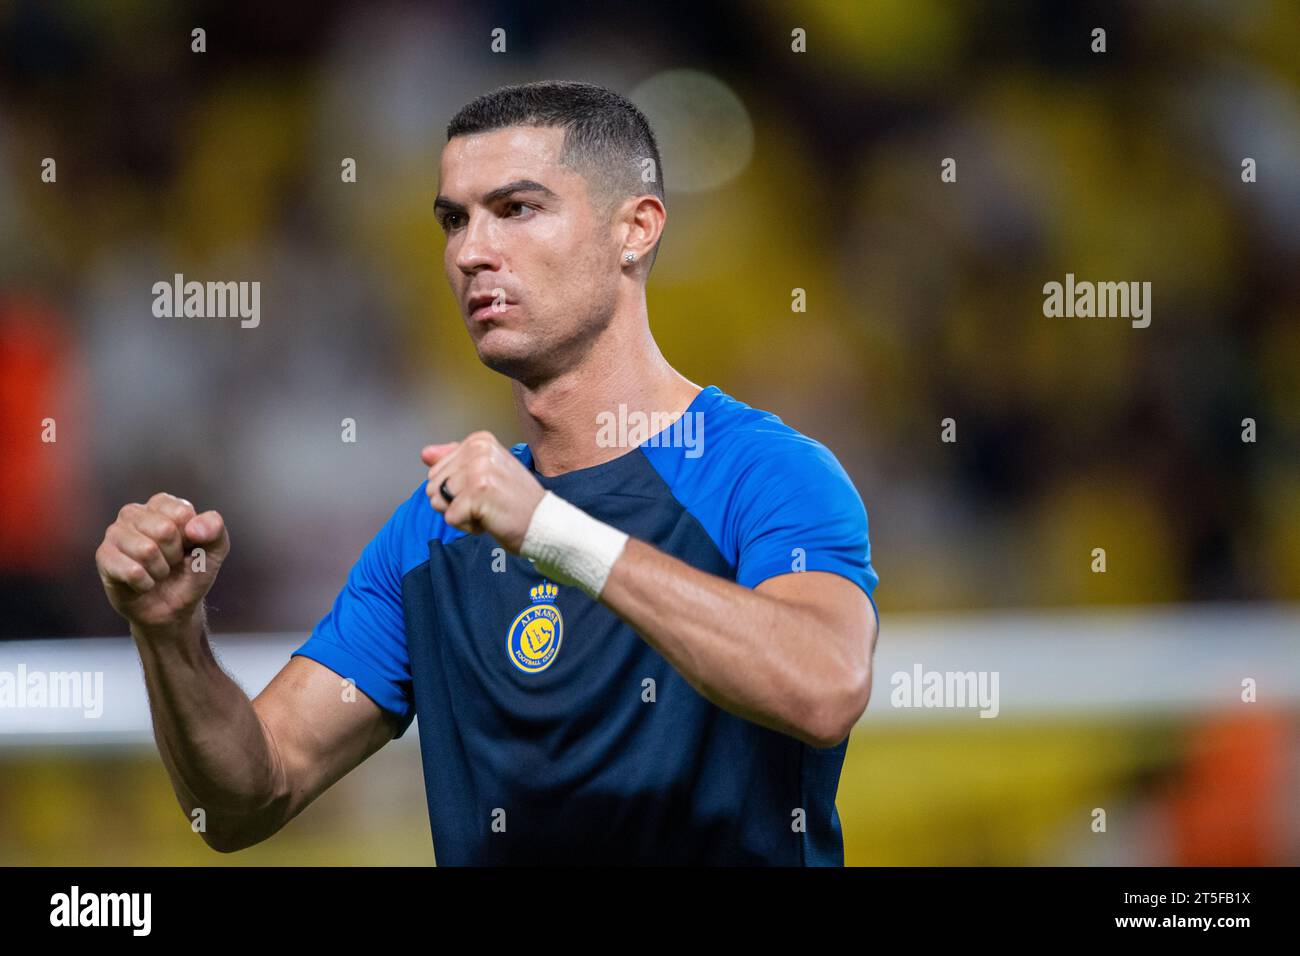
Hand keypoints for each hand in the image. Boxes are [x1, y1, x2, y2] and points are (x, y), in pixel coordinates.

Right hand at [94, 492, 229, 635]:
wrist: (173, 609)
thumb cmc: (191, 572)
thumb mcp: (215, 550)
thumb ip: (215, 529)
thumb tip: (194, 527)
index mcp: (161, 504)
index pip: (182, 513)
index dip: (191, 537)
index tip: (188, 546)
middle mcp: (134, 513)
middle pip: (164, 530)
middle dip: (174, 555)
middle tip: (170, 562)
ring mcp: (114, 534)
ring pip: (147, 550)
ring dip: (160, 570)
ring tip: (157, 572)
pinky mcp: (103, 557)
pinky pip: (132, 571)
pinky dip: (146, 584)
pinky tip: (143, 583)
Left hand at [421, 432, 545, 552]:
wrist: (544, 523)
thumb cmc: (516, 501)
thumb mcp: (486, 472)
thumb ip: (454, 461)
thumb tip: (424, 454)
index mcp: (479, 441)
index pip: (436, 470)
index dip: (456, 489)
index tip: (485, 490)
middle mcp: (478, 450)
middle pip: (433, 485)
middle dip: (454, 502)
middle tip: (486, 502)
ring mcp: (478, 471)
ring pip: (438, 501)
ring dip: (461, 514)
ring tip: (487, 510)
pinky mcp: (477, 494)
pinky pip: (450, 518)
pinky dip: (468, 526)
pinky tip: (491, 520)